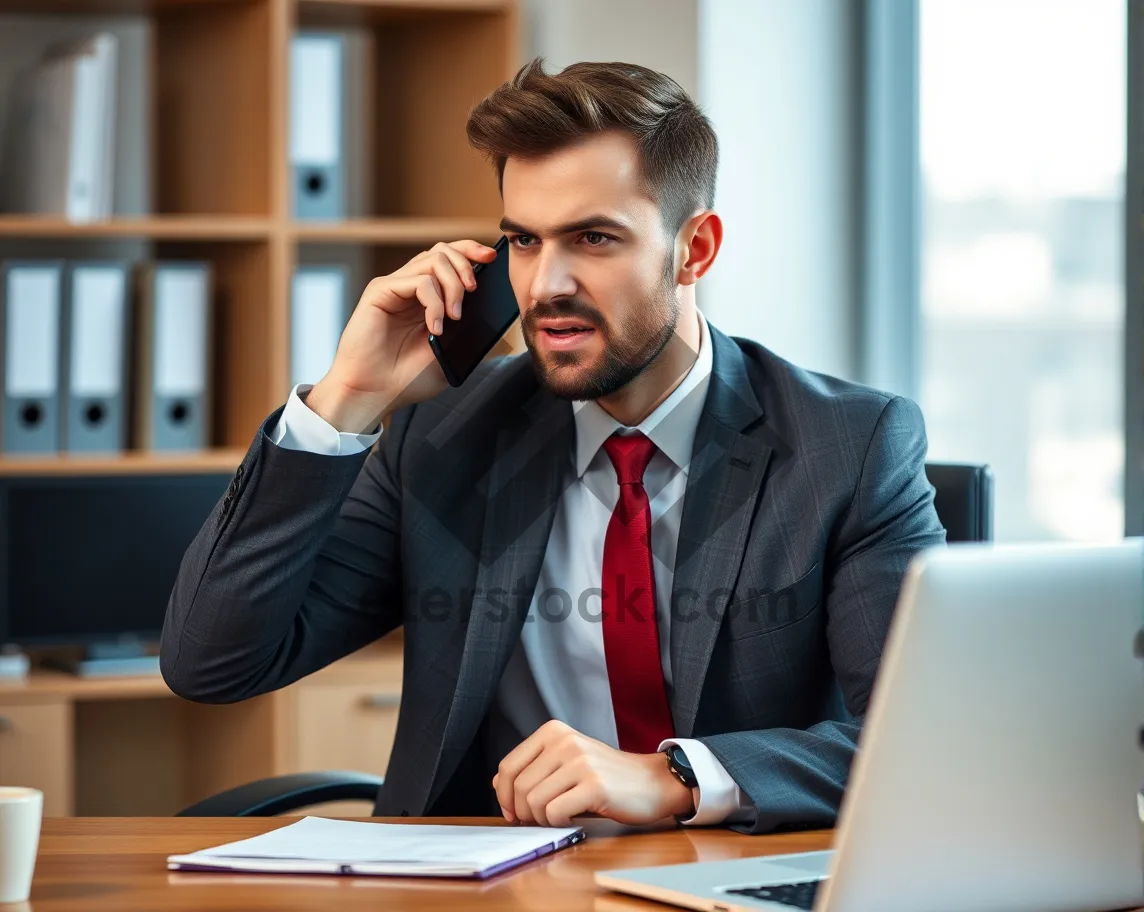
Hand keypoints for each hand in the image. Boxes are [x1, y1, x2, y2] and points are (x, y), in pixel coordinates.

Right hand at [305, 240, 499, 432]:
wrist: (374, 393)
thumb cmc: (406, 379)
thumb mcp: (450, 355)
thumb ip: (468, 334)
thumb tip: (495, 318)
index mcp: (427, 298)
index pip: (450, 259)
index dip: (471, 252)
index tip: (492, 259)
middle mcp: (410, 286)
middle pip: (443, 250)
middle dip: (467, 262)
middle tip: (474, 289)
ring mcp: (395, 287)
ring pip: (434, 260)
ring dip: (454, 286)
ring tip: (455, 316)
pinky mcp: (380, 291)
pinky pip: (420, 282)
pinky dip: (435, 303)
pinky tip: (435, 328)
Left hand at [492, 720, 694, 826]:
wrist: (652, 781)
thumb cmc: (606, 777)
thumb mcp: (566, 763)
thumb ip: (533, 770)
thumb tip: (498, 785)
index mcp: (553, 732)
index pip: (508, 766)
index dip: (504, 795)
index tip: (512, 812)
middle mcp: (564, 741)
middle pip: (519, 787)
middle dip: (523, 812)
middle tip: (538, 821)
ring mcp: (580, 761)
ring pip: (534, 801)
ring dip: (541, 819)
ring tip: (558, 818)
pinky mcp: (594, 785)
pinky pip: (555, 812)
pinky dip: (558, 823)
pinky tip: (572, 818)